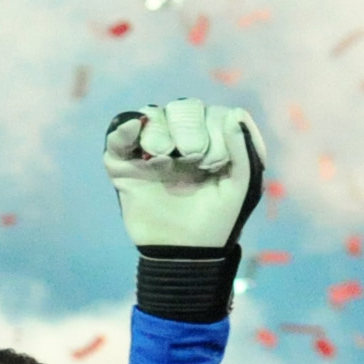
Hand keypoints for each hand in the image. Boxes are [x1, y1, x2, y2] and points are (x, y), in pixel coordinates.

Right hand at [103, 99, 268, 251]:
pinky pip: (117, 136)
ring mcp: (149, 151)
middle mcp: (179, 141)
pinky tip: (135, 131)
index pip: (210, 113)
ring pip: (152, 116)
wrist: (184, 255)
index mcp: (208, 143)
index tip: (214, 163)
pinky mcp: (124, 165)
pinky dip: (124, 129)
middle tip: (192, 158)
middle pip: (181, 108)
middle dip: (189, 128)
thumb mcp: (241, 187)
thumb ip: (245, 151)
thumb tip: (234, 113)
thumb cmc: (216, 222)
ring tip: (164, 160)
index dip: (213, 130)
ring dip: (161, 133)